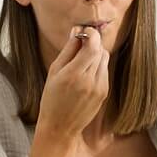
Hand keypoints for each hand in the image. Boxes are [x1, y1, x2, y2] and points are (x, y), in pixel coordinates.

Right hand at [33, 24, 109, 140]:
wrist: (60, 126)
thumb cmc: (52, 98)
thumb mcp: (54, 72)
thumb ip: (68, 50)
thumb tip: (77, 30)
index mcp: (73, 74)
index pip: (92, 46)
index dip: (91, 34)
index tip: (85, 31)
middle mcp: (89, 81)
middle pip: (100, 50)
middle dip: (92, 43)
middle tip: (80, 44)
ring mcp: (99, 88)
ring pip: (104, 59)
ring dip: (95, 54)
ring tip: (81, 62)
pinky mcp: (104, 92)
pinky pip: (104, 71)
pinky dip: (97, 67)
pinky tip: (85, 74)